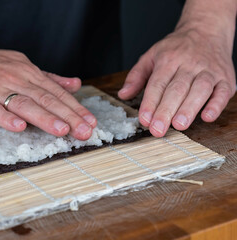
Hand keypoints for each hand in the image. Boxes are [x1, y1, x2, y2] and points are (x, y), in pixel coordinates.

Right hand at [0, 13, 96, 139]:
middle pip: (45, 99)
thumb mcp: (22, 66)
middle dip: (67, 116)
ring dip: (43, 117)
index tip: (91, 122)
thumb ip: (49, 78)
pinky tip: (19, 127)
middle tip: (84, 131)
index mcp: (28, 73)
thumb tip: (75, 84)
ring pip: (22, 104)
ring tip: (62, 130)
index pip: (56, 93)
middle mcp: (15, 80)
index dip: (75, 108)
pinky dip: (5, 118)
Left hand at [118, 1, 235, 136]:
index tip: (144, 119)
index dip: (150, 102)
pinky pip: (223, 92)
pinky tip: (207, 116)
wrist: (207, 29)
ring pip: (200, 89)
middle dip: (166, 110)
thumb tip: (123, 95)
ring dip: (190, 108)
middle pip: (177, 89)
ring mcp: (209, 71)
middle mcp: (189, 64)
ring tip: (179, 125)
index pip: (157, 83)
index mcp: (168, 60)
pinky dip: (217, 104)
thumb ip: (136, 76)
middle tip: (158, 129)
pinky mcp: (226, 78)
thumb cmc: (176, 48)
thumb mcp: (151, 56)